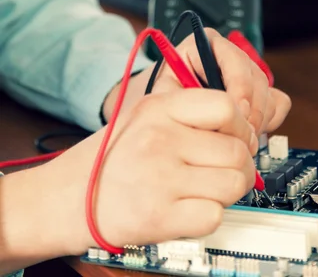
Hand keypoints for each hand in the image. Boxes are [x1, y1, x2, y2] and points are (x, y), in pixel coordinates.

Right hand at [41, 88, 257, 254]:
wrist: (66, 197)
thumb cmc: (112, 156)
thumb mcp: (146, 116)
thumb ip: (192, 114)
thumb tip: (245, 128)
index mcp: (159, 107)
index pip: (227, 106)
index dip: (242, 126)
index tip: (239, 138)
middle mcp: (159, 138)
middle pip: (237, 151)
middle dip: (240, 166)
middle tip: (225, 171)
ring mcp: (159, 178)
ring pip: (233, 184)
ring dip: (227, 191)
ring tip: (205, 189)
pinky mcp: (158, 217)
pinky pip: (214, 216)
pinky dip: (208, 216)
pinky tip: (187, 209)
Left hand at [146, 28, 290, 134]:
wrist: (165, 105)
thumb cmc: (163, 97)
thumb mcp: (164, 93)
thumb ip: (182, 96)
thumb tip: (206, 106)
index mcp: (204, 44)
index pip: (233, 59)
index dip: (239, 86)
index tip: (237, 111)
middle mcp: (228, 54)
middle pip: (255, 77)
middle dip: (251, 109)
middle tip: (241, 134)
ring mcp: (245, 73)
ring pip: (268, 92)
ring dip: (259, 118)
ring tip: (241, 139)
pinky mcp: (257, 91)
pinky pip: (277, 102)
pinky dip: (269, 120)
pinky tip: (250, 132)